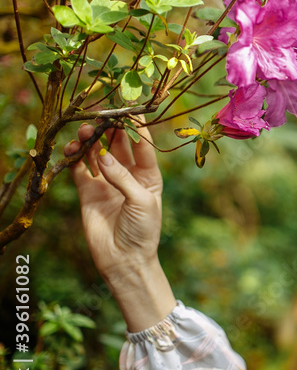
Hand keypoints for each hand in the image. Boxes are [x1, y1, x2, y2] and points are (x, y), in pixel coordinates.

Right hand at [65, 122, 174, 330]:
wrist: (125, 260)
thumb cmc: (143, 231)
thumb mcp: (141, 201)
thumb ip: (122, 178)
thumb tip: (102, 155)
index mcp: (149, 175)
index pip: (142, 144)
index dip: (135, 126)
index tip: (128, 109)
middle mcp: (128, 175)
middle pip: (118, 144)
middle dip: (110, 128)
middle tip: (100, 115)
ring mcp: (107, 182)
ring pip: (97, 152)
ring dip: (91, 140)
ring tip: (85, 131)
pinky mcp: (88, 192)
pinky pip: (80, 168)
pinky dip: (75, 156)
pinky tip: (73, 148)